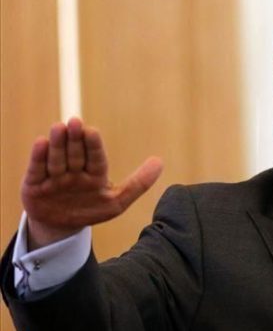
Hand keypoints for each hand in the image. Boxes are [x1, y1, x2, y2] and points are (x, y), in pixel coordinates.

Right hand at [21, 117, 162, 249]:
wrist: (61, 227)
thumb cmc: (90, 210)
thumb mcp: (117, 202)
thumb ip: (139, 183)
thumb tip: (160, 161)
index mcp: (95, 174)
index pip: (96, 158)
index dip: (94, 145)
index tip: (93, 131)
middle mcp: (74, 171)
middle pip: (76, 154)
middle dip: (75, 139)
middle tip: (75, 122)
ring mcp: (54, 177)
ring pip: (57, 159)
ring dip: (58, 143)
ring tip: (59, 127)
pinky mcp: (34, 185)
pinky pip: (37, 169)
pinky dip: (39, 157)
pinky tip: (41, 143)